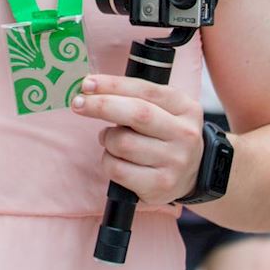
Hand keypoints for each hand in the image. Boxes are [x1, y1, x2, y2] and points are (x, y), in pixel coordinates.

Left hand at [71, 74, 204, 203]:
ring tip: (112, 140)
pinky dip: (108, 162)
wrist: (191, 174)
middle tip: (78, 103)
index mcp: (185, 107)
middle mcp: (184, 134)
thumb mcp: (162, 109)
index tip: (87, 84)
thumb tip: (90, 87)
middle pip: (137, 114)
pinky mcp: (160, 186)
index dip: (113, 85)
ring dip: (106, 139)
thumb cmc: (164, 134)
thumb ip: (134, 96)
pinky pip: (118, 169)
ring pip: (122, 143)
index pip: (145, 90)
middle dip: (101, 105)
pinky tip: (117, 160)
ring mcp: (174, 162)